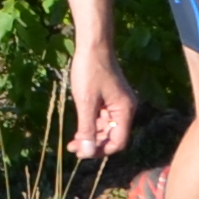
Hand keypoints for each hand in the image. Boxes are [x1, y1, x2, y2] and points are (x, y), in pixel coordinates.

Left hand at [66, 39, 138, 160]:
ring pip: (106, 128)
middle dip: (94, 144)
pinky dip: (91, 124)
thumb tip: (88, 152)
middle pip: (112, 136)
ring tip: (72, 141)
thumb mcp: (86, 102)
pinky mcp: (110, 98)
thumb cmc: (89, 71)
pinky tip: (78, 128)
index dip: (100, 150)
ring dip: (91, 136)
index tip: (81, 153)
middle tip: (72, 148)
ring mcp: (118, 103)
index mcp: (125, 111)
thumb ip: (87, 129)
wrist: (93, 45)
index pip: (118, 142)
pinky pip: (103, 118)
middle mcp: (125, 109)